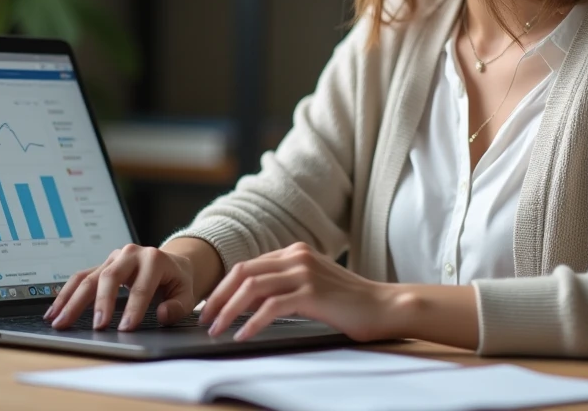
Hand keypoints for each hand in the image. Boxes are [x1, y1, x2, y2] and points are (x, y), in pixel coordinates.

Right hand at [45, 243, 196, 330]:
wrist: (171, 263)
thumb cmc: (177, 281)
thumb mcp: (187, 292)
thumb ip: (178, 306)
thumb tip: (161, 314)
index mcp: (154, 259)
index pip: (141, 286)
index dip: (134, 308)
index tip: (126, 328)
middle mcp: (130, 254)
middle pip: (111, 277)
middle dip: (102, 303)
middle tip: (98, 327)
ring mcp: (113, 258)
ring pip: (89, 277)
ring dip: (73, 300)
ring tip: (60, 321)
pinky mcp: (101, 266)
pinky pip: (79, 278)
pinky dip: (65, 295)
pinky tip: (55, 311)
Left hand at [198, 242, 397, 342]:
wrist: (383, 306)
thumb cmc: (349, 303)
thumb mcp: (311, 286)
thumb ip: (283, 286)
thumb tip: (246, 303)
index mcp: (294, 252)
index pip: (247, 265)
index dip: (224, 287)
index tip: (210, 307)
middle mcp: (296, 256)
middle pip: (243, 272)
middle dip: (218, 297)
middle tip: (205, 319)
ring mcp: (304, 272)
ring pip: (252, 287)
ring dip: (228, 310)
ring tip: (216, 330)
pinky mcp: (311, 292)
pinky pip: (271, 307)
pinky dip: (252, 323)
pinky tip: (243, 336)